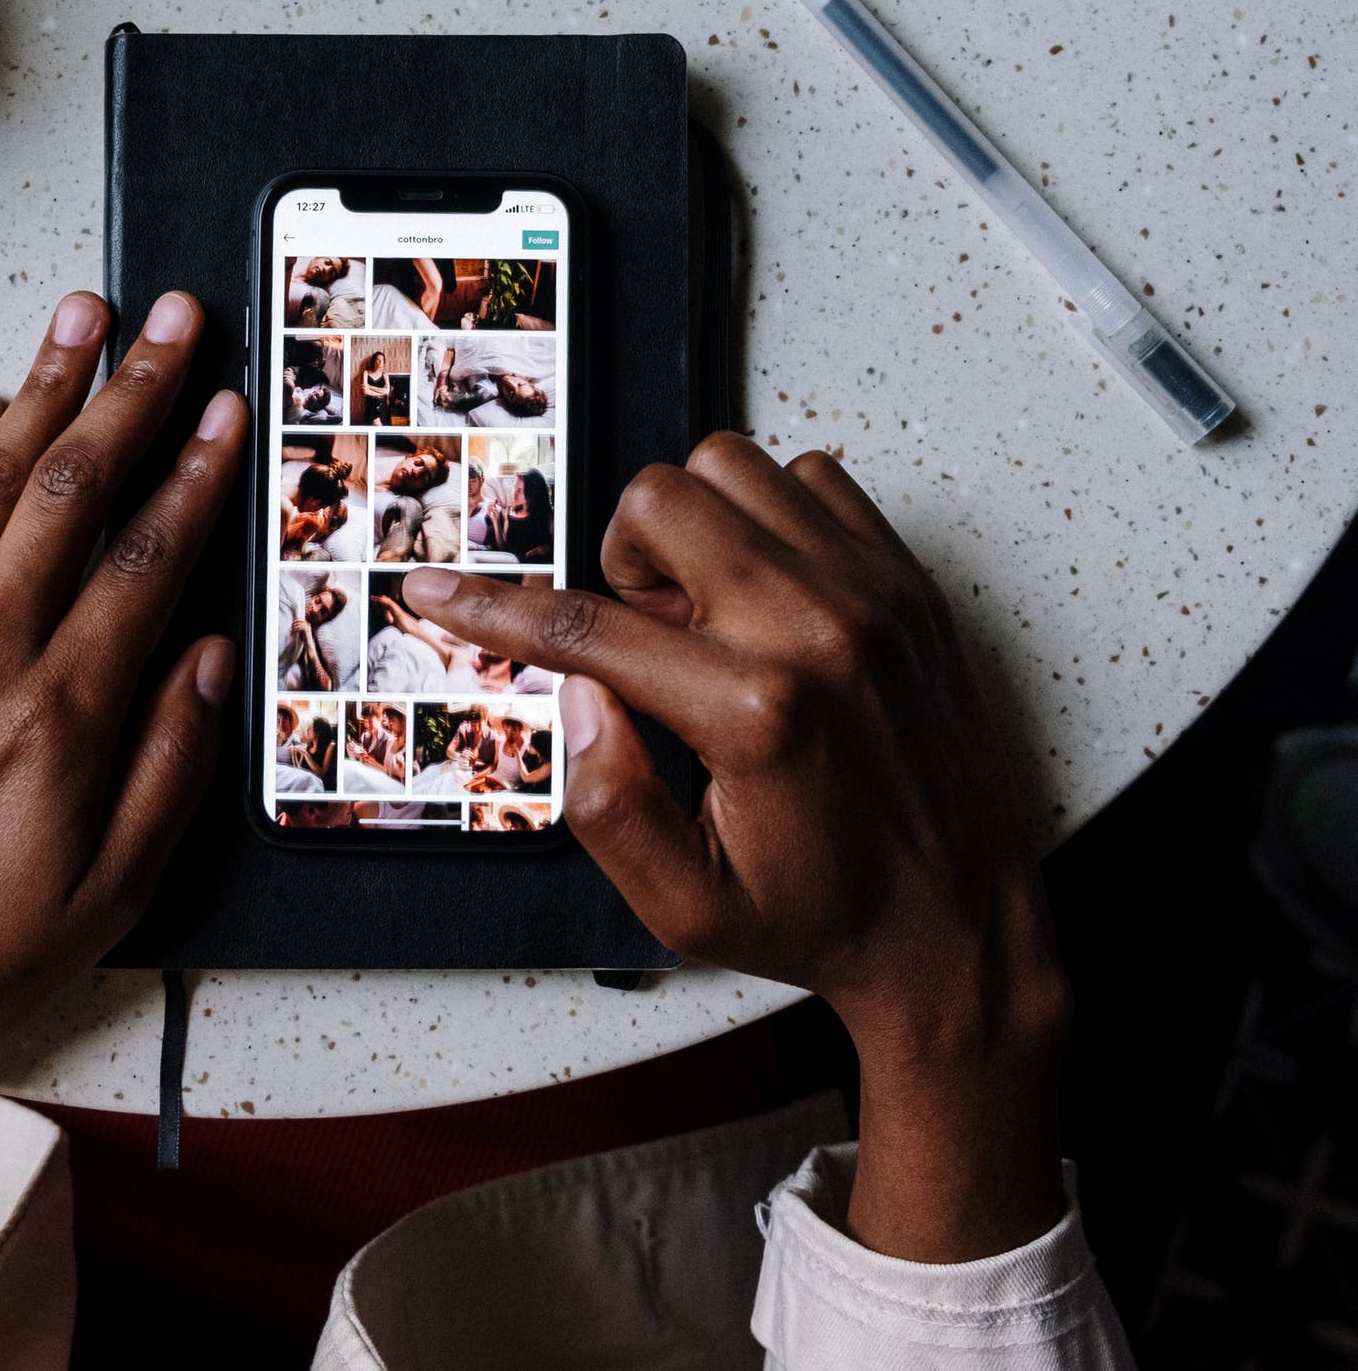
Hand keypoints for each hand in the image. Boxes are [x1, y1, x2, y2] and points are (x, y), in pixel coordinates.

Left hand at [0, 290, 245, 1350]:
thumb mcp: (112, 893)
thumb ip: (170, 765)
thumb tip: (208, 656)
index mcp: (60, 716)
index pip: (145, 558)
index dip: (195, 474)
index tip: (226, 409)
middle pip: (71, 491)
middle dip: (132, 394)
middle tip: (173, 320)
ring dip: (39, 392)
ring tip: (82, 319)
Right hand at [401, 432, 1069, 1261]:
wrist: (958, 926)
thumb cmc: (824, 917)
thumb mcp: (684, 909)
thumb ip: (607, 805)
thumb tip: (576, 695)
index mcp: (754, 714)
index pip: (587, 629)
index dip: (492, 607)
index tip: (435, 591)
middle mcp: (819, 631)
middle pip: (659, 500)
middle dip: (620, 560)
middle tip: (643, 637)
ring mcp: (873, 593)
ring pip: (731, 467)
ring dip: (691, 525)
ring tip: (705, 612)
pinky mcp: (908, 581)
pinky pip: (813, 477)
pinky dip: (769, 516)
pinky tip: (765, 592)